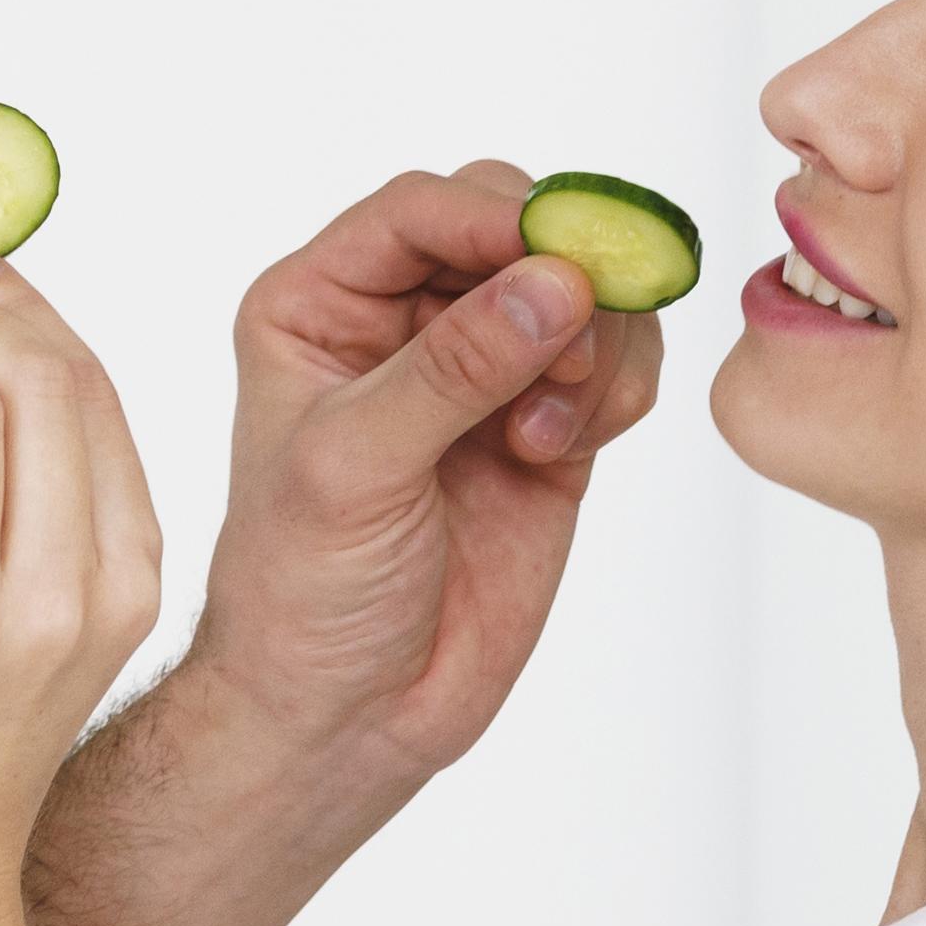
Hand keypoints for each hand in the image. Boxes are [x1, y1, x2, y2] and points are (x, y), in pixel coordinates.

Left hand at [181, 161, 666, 792]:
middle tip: (565, 361)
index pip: (420, 210)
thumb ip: (453, 368)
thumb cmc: (304, 593)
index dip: (492, 220)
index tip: (554, 263)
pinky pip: (617, 359)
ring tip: (545, 435)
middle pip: (515, 229)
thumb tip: (556, 281)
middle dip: (557, 279)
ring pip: (581, 289)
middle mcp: (401, 322)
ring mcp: (482, 373)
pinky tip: (565, 451)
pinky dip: (620, 386)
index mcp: (319, 305)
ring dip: (593, 343)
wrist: (347, 715)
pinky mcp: (548, 427)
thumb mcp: (353, 469)